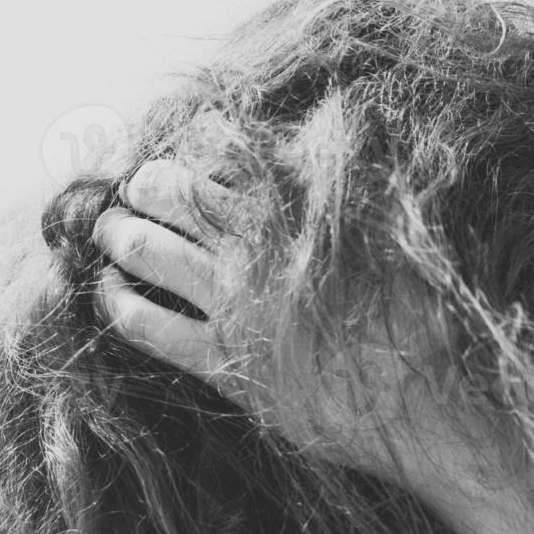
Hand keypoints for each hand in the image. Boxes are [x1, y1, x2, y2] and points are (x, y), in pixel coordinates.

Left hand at [92, 160, 522, 491]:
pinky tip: (107, 294)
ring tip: (106, 228)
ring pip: (150, 253)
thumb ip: (351, 177)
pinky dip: (120, 306)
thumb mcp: (396, 231)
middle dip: (144, 184)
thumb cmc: (423, 319)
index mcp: (296, 207)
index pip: (220, 152)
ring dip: (118, 234)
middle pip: (173, 196)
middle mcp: (254, 251)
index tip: (181, 146)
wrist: (428, 410)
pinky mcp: (225, 366)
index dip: (191, 142)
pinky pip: (150, 330)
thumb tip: (330, 123)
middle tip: (134, 186)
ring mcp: (233, 310)